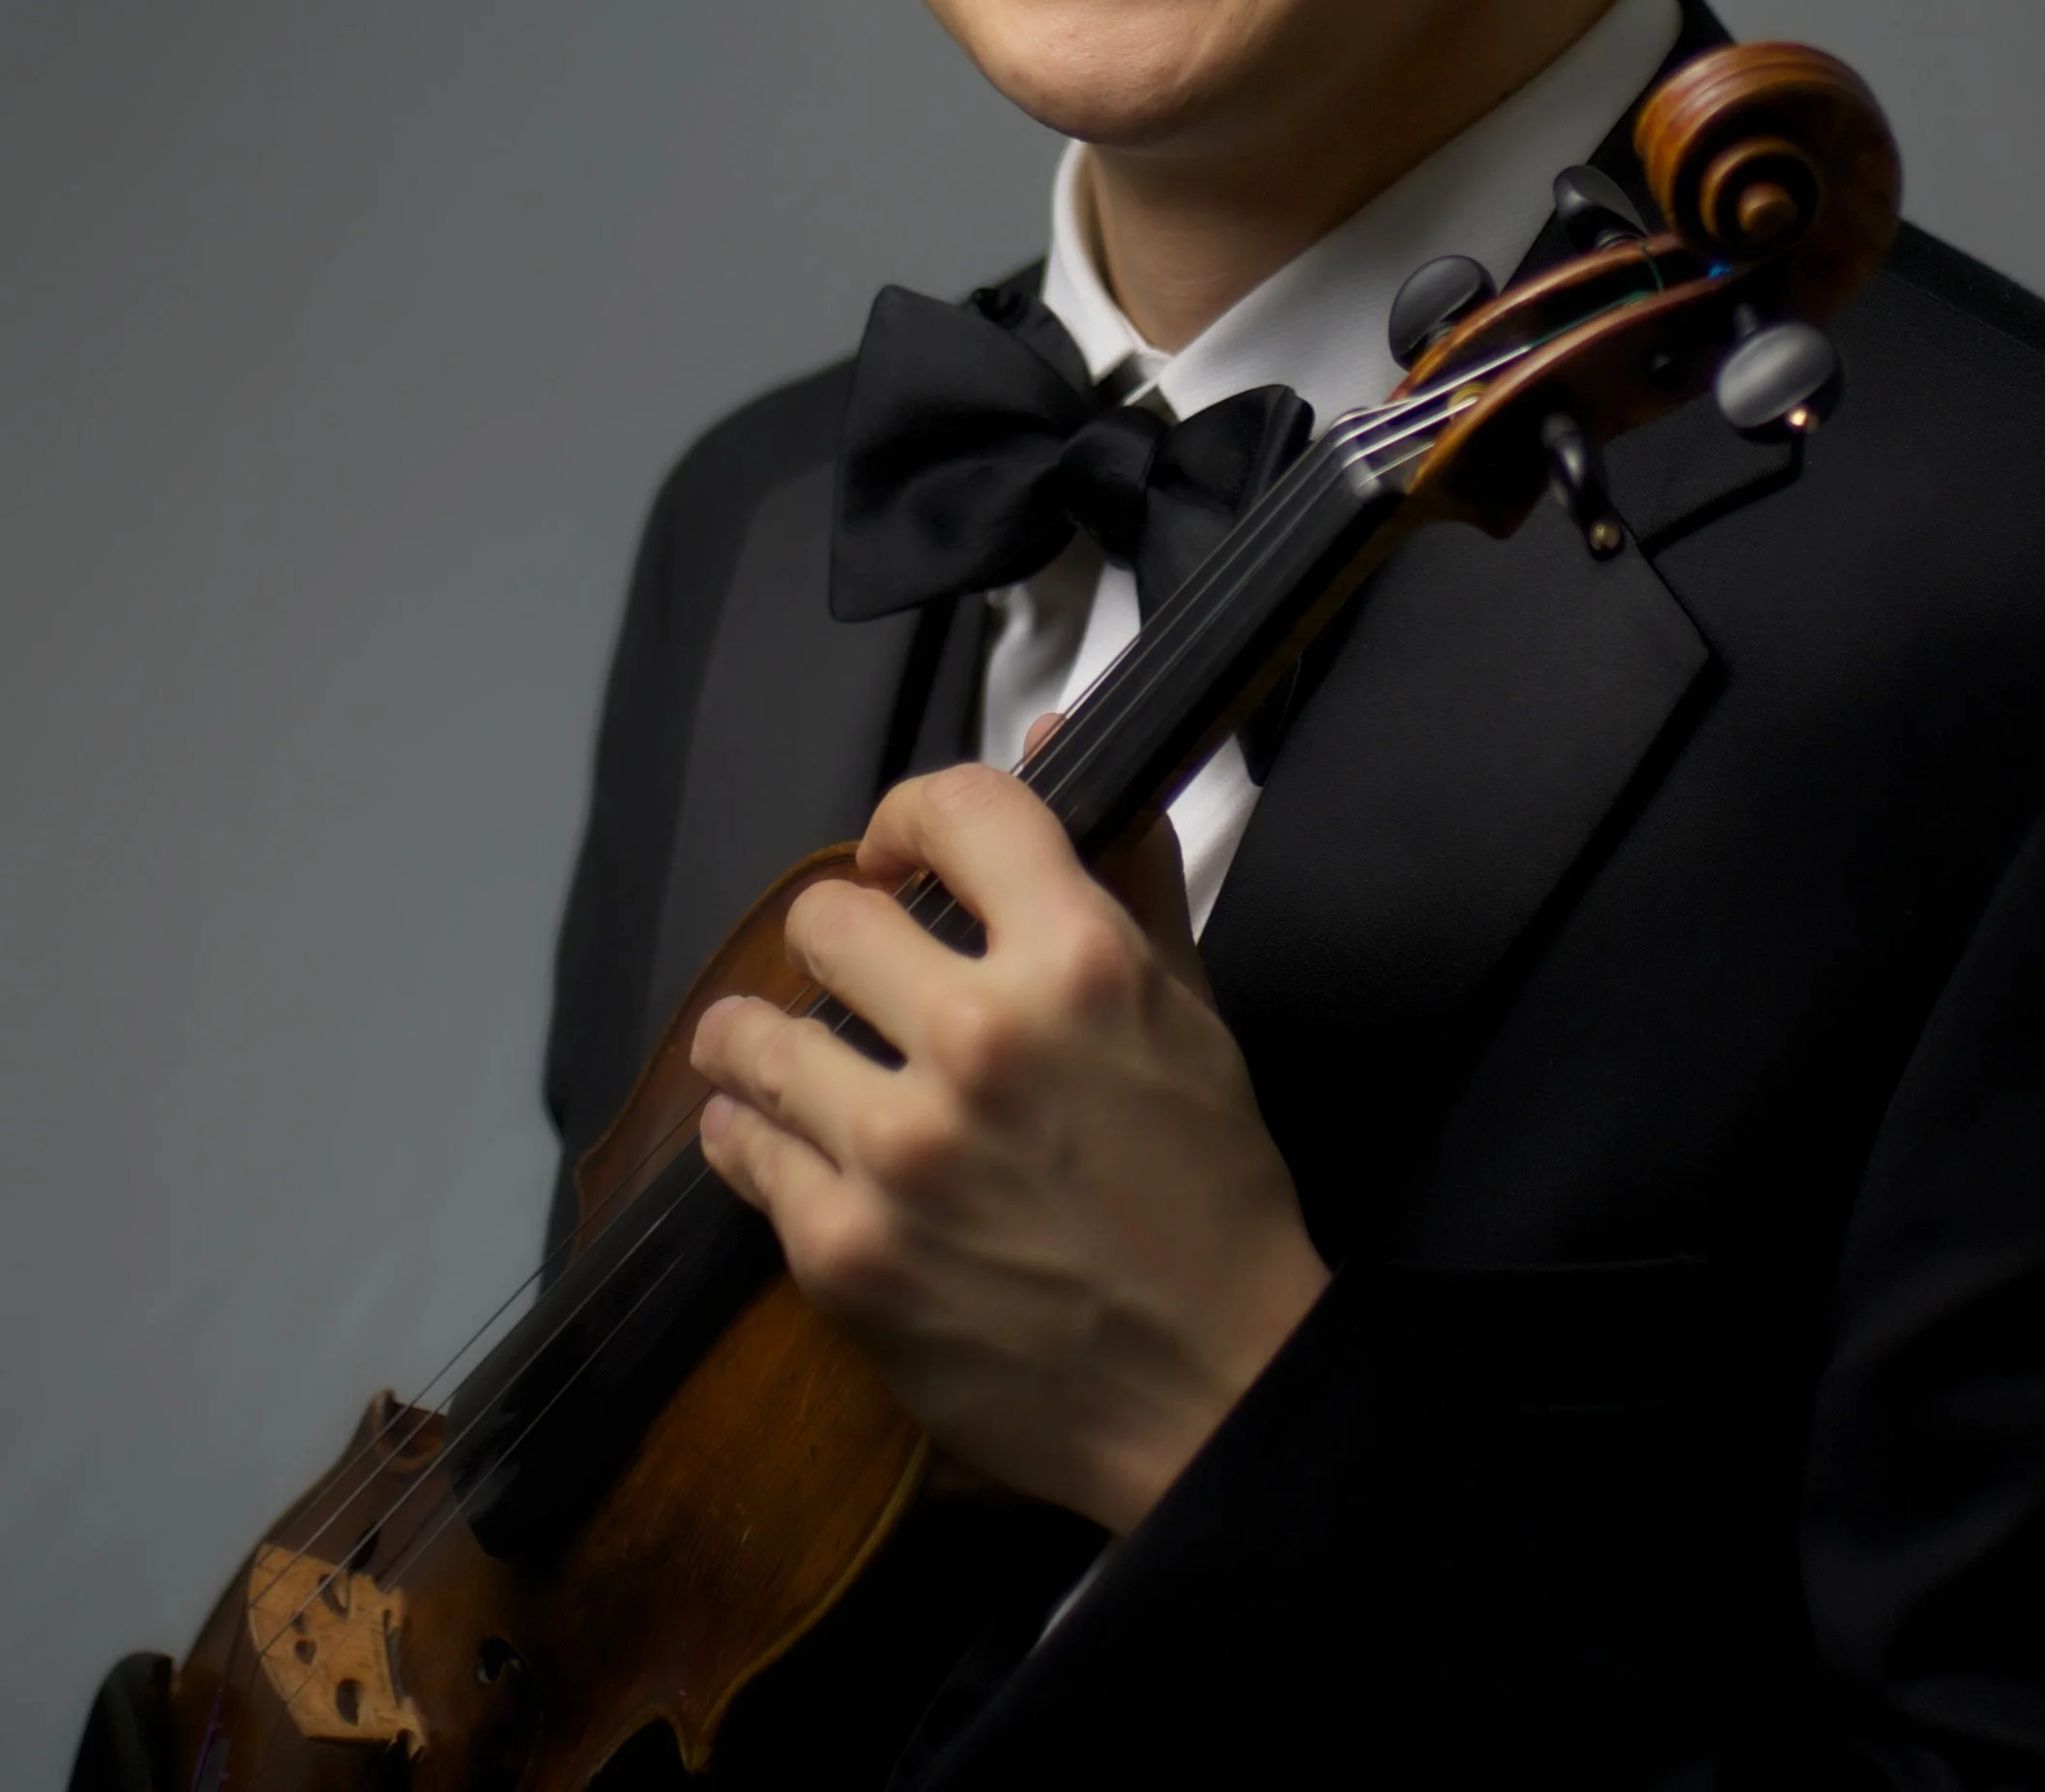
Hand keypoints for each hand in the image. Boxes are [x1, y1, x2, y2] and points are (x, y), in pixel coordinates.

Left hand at [690, 755, 1330, 1532]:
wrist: (1211, 1389)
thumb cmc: (1209, 1194)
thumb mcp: (1189, 1010)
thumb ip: (1121, 867)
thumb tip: (1054, 744)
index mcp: (1078, 963)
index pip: (955, 808)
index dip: (916, 815)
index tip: (908, 856)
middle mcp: (980, 1039)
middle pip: (831, 913)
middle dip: (845, 935)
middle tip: (859, 976)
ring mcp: (900, 1150)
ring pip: (756, 1030)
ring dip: (764, 1035)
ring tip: (779, 1053)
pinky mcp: (843, 1252)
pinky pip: (744, 1149)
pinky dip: (754, 1138)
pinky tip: (783, 1140)